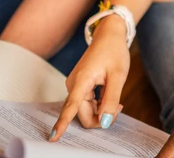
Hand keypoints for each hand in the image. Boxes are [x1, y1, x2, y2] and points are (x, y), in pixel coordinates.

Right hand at [51, 16, 130, 139]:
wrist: (108, 36)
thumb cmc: (114, 52)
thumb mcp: (118, 76)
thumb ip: (111, 100)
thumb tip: (104, 123)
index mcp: (81, 80)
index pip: (70, 107)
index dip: (62, 124)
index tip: (53, 138)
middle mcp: (73, 85)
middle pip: (82, 115)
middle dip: (101, 117)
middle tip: (120, 107)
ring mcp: (75, 86)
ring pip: (85, 112)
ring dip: (101, 112)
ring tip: (117, 101)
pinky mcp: (79, 88)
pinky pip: (86, 105)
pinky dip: (99, 106)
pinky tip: (109, 98)